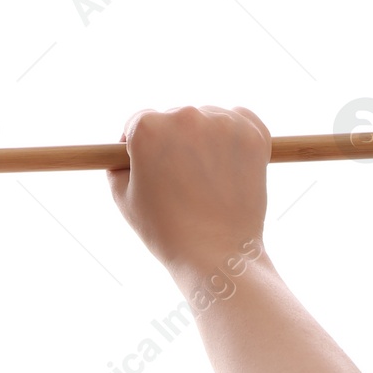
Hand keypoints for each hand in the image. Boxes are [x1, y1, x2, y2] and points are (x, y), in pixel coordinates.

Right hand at [108, 105, 271, 278]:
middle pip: (174, 118)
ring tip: (206, 178)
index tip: (150, 168)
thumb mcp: (123, 196)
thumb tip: (127, 147)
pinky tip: (229, 164)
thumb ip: (118, 163)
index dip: (139, 146)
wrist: (217, 255)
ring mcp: (223, 123)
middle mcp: (186, 116)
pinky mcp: (254, 133)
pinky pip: (240, 120)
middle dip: (174, 143)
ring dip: (205, 138)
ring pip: (208, 118)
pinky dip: (235, 136)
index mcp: (149, 128)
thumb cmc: (166, 230)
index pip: (139, 121)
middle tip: (180, 180)